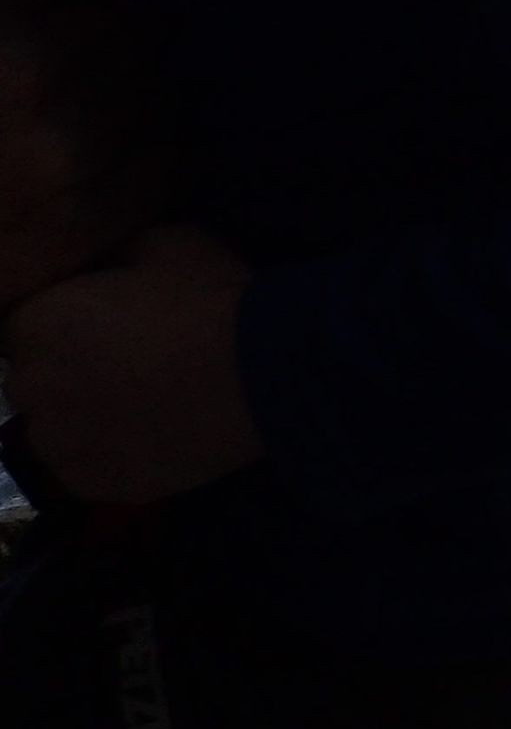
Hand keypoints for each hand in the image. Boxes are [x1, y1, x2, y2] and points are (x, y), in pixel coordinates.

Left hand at [1, 224, 263, 505]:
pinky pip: (84, 468)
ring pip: (54, 429)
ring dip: (82, 417)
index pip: (18, 326)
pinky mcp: (92, 485)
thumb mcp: (163, 243)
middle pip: (32, 380)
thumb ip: (113, 258)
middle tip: (123, 363)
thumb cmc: (211, 299)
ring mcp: (58, 443)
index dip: (60, 323)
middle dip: (65, 370)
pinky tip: (151, 436)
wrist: (266, 376)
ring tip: (140, 407)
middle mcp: (29, 387)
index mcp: (35, 322)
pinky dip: (109, 454)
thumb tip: (103, 269)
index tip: (99, 324)